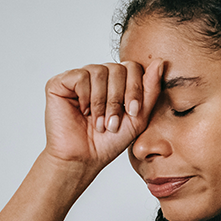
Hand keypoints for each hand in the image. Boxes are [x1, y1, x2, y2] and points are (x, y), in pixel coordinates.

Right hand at [42, 60, 162, 174]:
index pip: (132, 67)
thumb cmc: (110, 141)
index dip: (135, 89)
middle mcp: (98, 76)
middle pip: (117, 68)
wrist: (85, 158)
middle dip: (118, 99)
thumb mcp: (138, 116)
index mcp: (117, 82)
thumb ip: (150, 90)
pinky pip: (80, 76)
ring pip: (99, 72)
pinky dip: (85, 97)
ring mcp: (80, 77)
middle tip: (113, 123)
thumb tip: (159, 62)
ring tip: (99, 122)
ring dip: (102, 102)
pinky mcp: (60, 82)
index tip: (133, 113)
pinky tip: (82, 111)